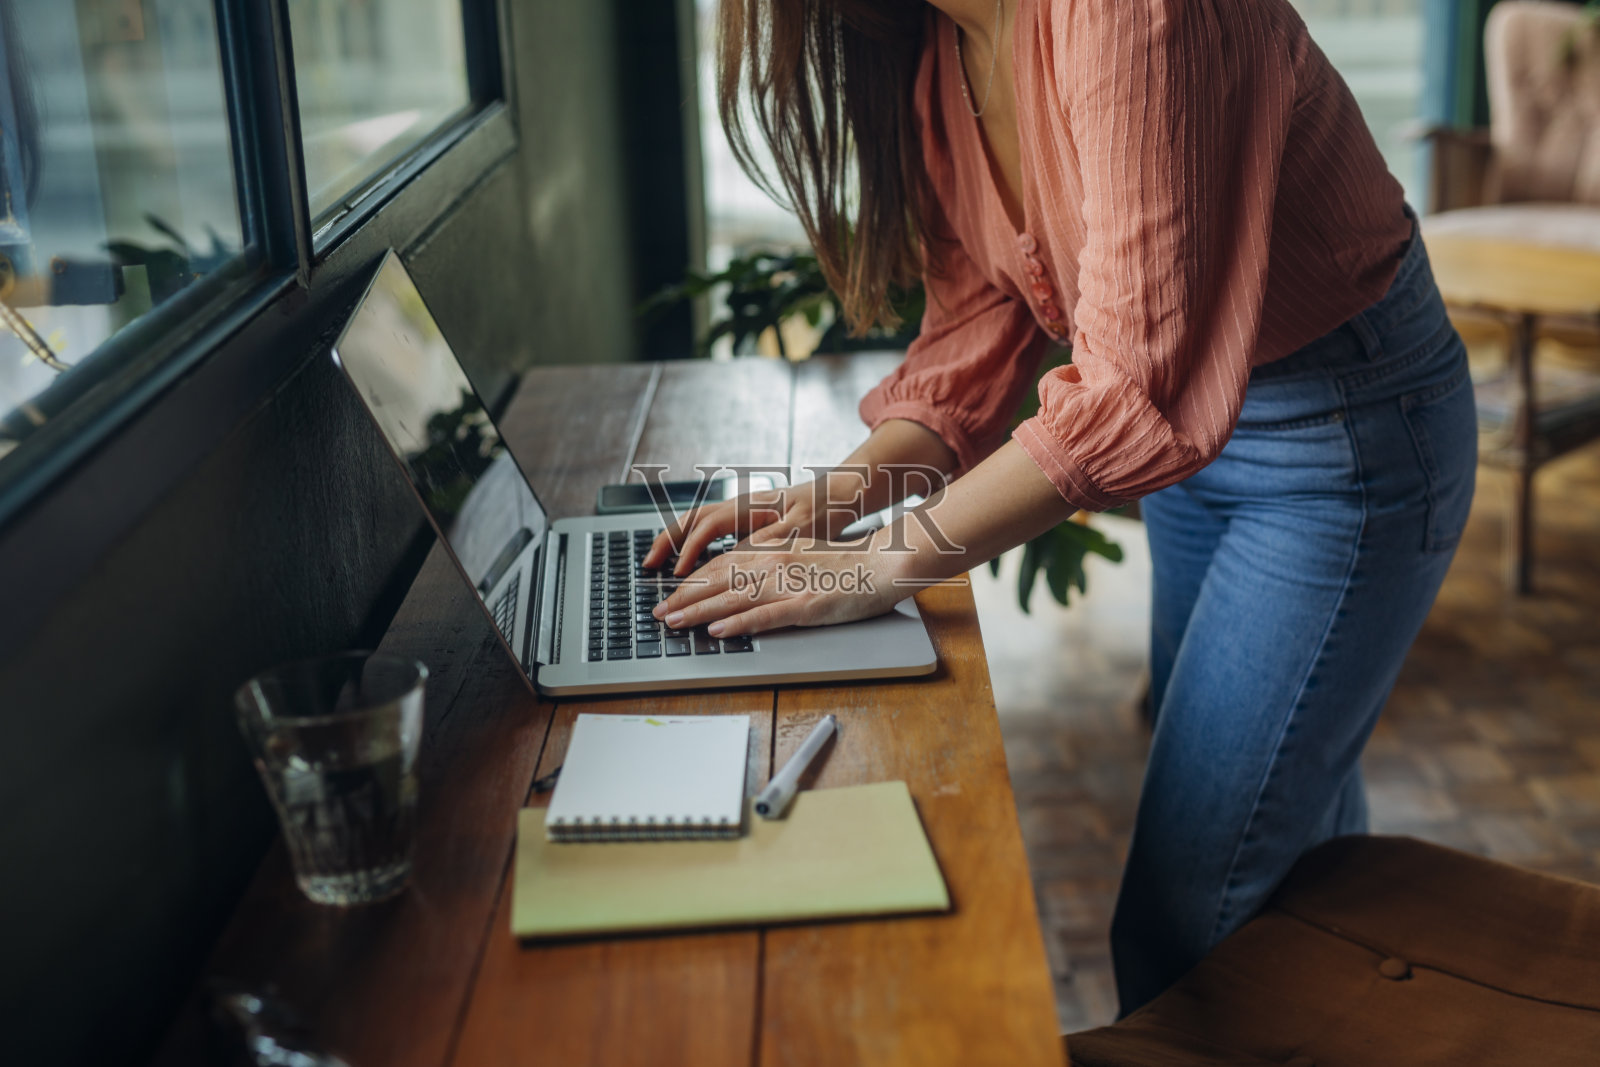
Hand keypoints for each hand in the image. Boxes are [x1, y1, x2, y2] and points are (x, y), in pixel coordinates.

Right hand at [641, 475, 865, 576]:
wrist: (844, 493)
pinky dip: (692, 544)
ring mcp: (742, 511)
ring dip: (675, 542)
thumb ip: (771, 540)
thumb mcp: (803, 529)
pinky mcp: (748, 521)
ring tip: (657, 563)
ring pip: (698, 523)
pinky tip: (687, 562)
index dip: (690, 548)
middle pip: (692, 518)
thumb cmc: (827, 509)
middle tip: (648, 565)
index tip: (680, 573)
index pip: (708, 524)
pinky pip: (710, 530)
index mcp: (752, 504)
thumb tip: (741, 554)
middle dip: (667, 541)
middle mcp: (741, 505)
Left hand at [651, 532, 908, 636]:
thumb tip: (744, 573)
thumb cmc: (846, 564)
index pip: (720, 566)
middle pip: (718, 582)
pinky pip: (764, 616)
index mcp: (771, 551)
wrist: (883, 564)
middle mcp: (773, 564)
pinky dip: (737, 624)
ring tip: (674, 623)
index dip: (691, 582)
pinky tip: (717, 631)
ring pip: (732, 598)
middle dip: (683, 599)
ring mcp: (787, 585)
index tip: (669, 595)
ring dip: (698, 612)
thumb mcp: (800, 554)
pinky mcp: (804, 606)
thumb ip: (771, 562)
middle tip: (657, 614)